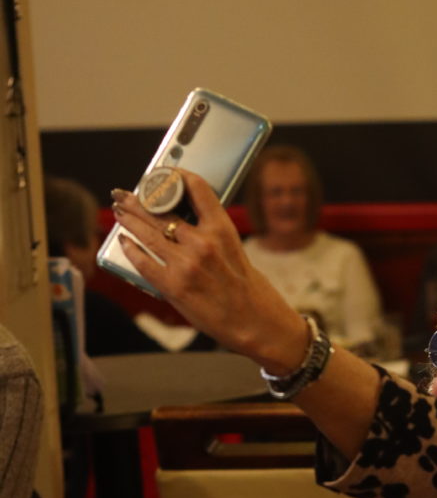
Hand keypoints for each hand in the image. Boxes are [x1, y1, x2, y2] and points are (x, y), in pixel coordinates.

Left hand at [112, 173, 307, 371]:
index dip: (174, 176)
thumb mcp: (235, 250)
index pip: (195, 188)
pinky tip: (125, 242)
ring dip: (129, 220)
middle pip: (162, 211)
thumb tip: (183, 224)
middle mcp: (202, 243)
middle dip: (138, 200)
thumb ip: (210, 234)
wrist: (255, 323)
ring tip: (120, 213)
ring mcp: (186, 265)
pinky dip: (132, 250)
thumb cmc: (248, 290)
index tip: (161, 174)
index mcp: (222, 229)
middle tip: (124, 194)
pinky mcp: (174, 287)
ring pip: (147, 233)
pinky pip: (144, 263)